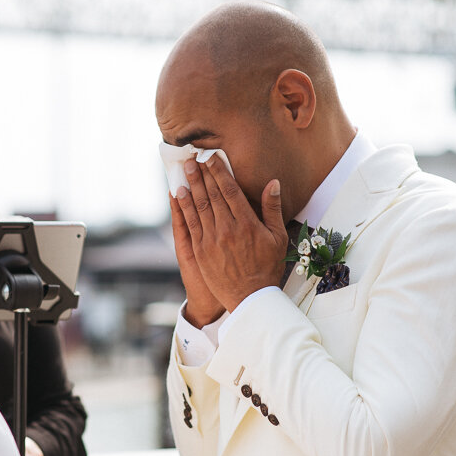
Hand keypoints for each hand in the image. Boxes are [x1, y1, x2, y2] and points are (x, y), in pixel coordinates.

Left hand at [174, 155, 287, 311]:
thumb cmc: (267, 267)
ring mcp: (211, 240)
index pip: (230, 191)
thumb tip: (273, 183)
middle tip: (194, 158)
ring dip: (191, 186)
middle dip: (202, 174)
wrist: (250, 298)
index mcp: (247, 224)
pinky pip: (190, 224)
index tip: (211, 158)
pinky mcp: (200, 251)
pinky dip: (183, 207)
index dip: (219, 172)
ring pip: (199, 207)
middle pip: (212, 195)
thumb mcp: (277, 237)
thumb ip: (272, 209)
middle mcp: (227, 229)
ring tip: (185, 170)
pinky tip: (179, 195)